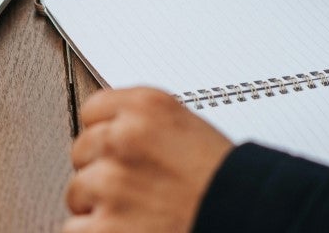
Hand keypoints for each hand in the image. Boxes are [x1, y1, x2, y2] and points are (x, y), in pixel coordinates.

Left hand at [64, 88, 231, 232]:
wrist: (253, 221)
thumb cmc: (228, 184)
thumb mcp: (188, 130)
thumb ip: (143, 125)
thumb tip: (109, 132)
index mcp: (146, 108)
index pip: (92, 111)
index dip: (106, 136)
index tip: (119, 152)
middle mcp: (124, 139)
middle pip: (81, 151)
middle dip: (102, 171)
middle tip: (138, 189)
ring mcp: (111, 183)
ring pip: (76, 191)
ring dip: (99, 206)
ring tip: (140, 214)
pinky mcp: (104, 227)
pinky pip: (75, 228)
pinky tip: (128, 231)